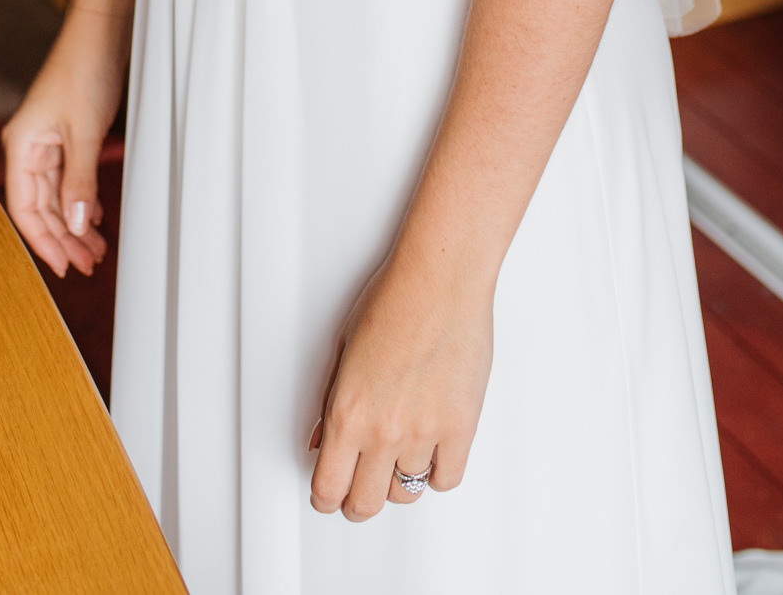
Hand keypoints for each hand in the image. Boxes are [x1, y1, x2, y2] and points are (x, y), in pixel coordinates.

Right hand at [2, 11, 128, 278]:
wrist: (99, 33)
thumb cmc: (84, 72)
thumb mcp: (85, 132)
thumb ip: (79, 181)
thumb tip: (72, 226)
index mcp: (21, 147)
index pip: (25, 209)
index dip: (43, 242)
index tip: (64, 267)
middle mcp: (29, 148)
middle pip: (42, 207)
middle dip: (63, 238)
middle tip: (88, 265)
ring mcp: (48, 142)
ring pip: (58, 196)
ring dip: (75, 223)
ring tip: (96, 250)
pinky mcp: (66, 136)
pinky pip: (69, 178)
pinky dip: (81, 200)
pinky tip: (94, 219)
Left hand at [308, 251, 494, 521]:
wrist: (440, 279)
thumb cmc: (393, 299)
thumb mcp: (343, 349)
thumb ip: (329, 403)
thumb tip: (322, 441)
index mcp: (347, 413)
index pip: (329, 489)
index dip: (326, 497)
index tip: (330, 493)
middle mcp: (383, 432)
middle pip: (365, 503)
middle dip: (358, 499)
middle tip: (360, 485)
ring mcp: (424, 433)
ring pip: (406, 493)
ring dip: (398, 480)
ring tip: (398, 456)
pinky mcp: (461, 427)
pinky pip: (446, 478)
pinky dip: (436, 471)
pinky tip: (430, 451)